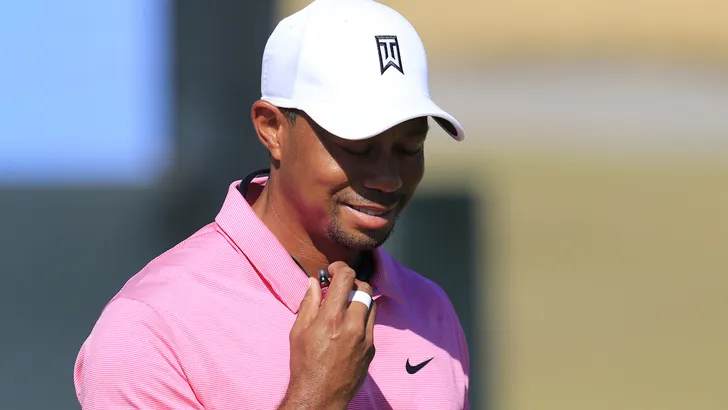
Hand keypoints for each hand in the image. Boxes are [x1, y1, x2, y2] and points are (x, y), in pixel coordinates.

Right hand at [280, 262, 376, 409]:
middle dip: (352, 282)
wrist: (319, 396)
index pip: (346, 278)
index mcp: (332, 318)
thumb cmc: (304, 364)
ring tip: (345, 306)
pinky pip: (371, 324)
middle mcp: (353, 325)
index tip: (334, 270)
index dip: (340, 268)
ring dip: (359, 299)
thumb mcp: (298, 331)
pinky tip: (349, 326)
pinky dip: (362, 318)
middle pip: (364, 287)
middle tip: (340, 287)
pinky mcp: (372, 349)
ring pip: (371, 304)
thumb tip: (314, 282)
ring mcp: (366, 338)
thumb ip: (309, 303)